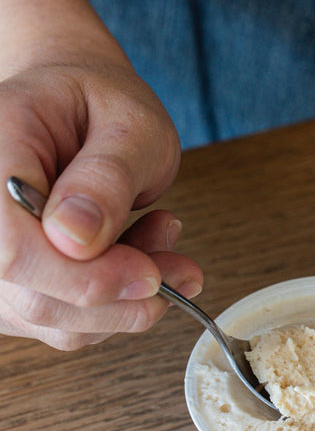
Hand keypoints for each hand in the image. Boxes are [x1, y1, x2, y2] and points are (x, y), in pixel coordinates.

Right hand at [0, 59, 202, 348]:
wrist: (76, 111)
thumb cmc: (100, 106)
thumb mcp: (130, 124)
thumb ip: (108, 176)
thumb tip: (77, 238)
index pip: (13, 250)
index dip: (85, 278)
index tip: (152, 275)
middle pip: (34, 298)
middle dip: (123, 297)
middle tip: (182, 269)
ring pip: (53, 321)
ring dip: (126, 303)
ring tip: (163, 244)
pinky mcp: (13, 289)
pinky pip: (64, 324)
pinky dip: (115, 307)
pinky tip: (140, 261)